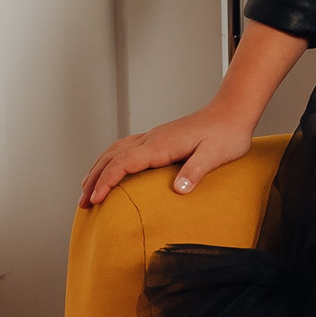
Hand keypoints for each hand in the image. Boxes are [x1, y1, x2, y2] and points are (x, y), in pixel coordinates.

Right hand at [80, 103, 254, 211]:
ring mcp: (153, 137)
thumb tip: (179, 189)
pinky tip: (110, 170)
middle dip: (93, 180)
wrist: (232, 112)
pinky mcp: (158, 139)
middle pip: (112, 158)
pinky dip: (110, 161)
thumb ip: (196, 170)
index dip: (106, 182)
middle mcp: (151, 139)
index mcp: (161, 145)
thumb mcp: (216, 154)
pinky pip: (125, 148)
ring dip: (98, 169)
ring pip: (115, 151)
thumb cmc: (227, 135)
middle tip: (82, 204)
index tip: (95, 200)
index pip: (123, 163)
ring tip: (86, 190)